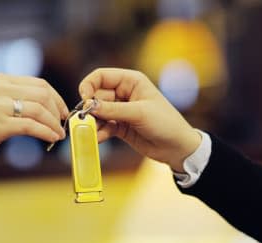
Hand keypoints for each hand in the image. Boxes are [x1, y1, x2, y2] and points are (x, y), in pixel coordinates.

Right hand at [0, 74, 69, 178]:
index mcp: (1, 80)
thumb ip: (19, 99)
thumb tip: (51, 106)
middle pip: (43, 95)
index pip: (40, 84)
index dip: (57, 98)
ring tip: (59, 135)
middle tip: (62, 126)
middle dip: (57, 112)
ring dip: (54, 124)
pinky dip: (46, 133)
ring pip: (39, 110)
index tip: (64, 113)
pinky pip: (31, 126)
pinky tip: (51, 139)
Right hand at [78, 68, 201, 171]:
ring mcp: (121, 111)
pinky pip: (104, 127)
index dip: (88, 85)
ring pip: (98, 113)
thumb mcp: (139, 113)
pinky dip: (99, 132)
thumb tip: (89, 106)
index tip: (84, 100)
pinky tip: (97, 138)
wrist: (177, 148)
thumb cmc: (165, 123)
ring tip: (91, 132)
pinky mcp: (120, 127)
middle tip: (85, 120)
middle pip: (97, 96)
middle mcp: (124, 93)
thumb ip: (113, 109)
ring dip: (93, 122)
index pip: (101, 76)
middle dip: (90, 108)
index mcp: (131, 81)